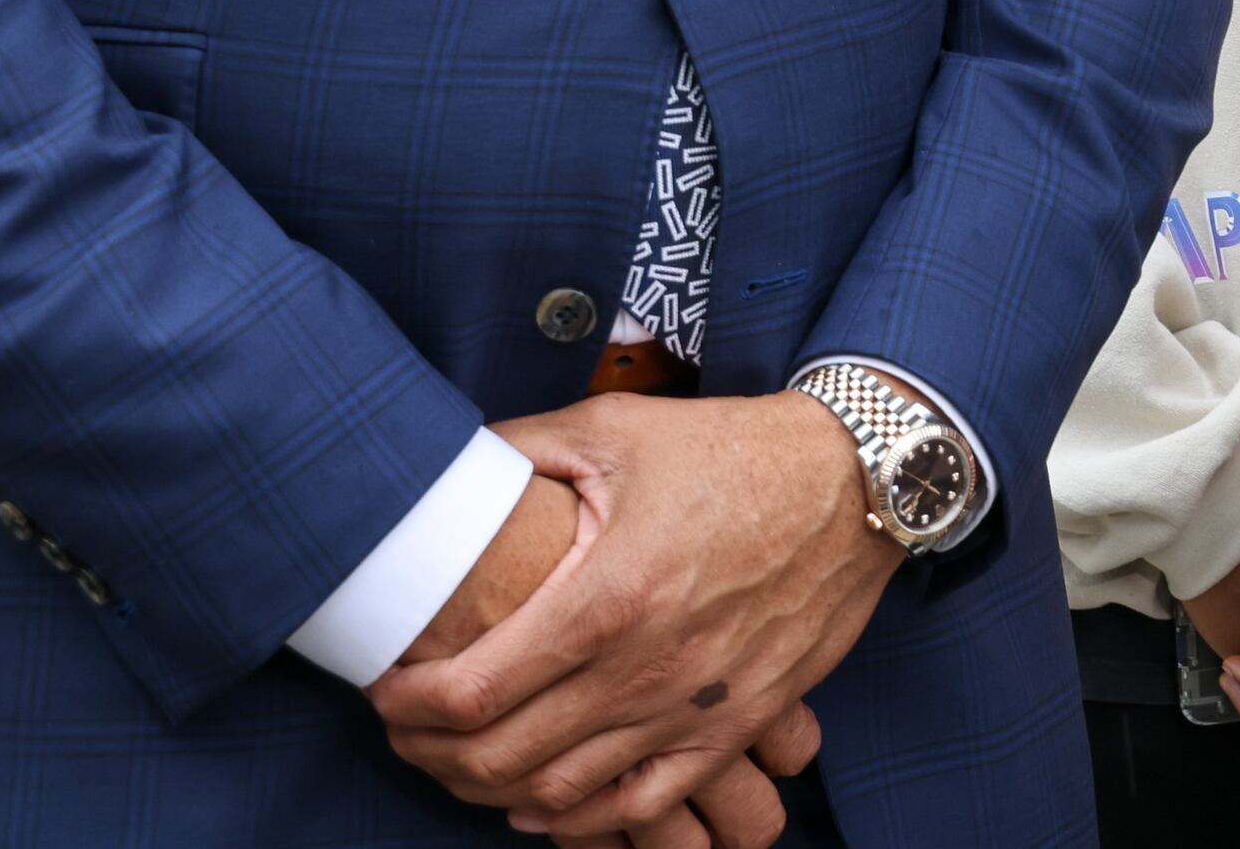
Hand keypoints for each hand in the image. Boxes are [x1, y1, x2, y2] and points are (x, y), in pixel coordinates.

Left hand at [368, 390, 905, 839]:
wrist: (856, 480)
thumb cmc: (734, 449)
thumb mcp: (618, 430)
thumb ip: (522, 451)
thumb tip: (447, 462)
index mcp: (606, 596)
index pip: (468, 692)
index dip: (405, 706)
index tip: (383, 690)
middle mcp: (645, 667)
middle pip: (500, 759)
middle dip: (432, 756)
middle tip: (408, 731)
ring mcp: (693, 706)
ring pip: (561, 794)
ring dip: (495, 792)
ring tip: (466, 761)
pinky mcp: (736, 723)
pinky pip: (644, 806)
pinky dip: (582, 820)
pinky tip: (547, 804)